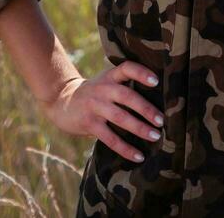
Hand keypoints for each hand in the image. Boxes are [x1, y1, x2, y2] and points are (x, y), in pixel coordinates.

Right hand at [39, 62, 164, 163]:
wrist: (62, 101)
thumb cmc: (94, 92)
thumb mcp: (106, 81)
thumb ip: (123, 85)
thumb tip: (156, 100)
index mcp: (110, 76)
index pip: (127, 68)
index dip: (141, 73)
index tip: (156, 81)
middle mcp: (103, 89)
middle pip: (127, 96)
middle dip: (146, 109)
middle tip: (162, 120)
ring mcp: (95, 106)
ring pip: (120, 118)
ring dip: (139, 128)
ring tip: (155, 136)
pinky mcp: (89, 124)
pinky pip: (110, 138)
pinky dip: (125, 148)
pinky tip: (138, 156)